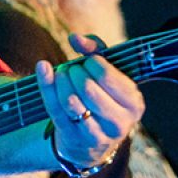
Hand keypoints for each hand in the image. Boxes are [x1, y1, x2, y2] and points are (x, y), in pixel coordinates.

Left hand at [38, 33, 143, 169]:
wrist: (93, 140)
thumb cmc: (104, 96)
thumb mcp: (109, 73)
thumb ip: (96, 50)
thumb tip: (74, 38)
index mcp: (134, 103)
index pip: (106, 75)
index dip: (91, 62)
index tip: (88, 61)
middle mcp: (119, 122)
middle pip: (87, 87)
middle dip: (75, 71)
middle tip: (73, 69)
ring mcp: (97, 135)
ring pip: (70, 101)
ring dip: (60, 80)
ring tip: (62, 74)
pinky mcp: (74, 139)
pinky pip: (55, 109)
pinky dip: (46, 86)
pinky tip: (44, 69)